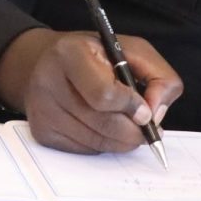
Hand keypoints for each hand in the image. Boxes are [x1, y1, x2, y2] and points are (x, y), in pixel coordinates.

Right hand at [0, 29, 182, 155]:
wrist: (49, 61)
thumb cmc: (96, 56)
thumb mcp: (133, 51)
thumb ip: (159, 77)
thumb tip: (155, 114)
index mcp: (70, 53)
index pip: (104, 94)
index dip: (131, 106)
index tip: (144, 110)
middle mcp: (48, 80)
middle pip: (103, 124)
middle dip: (133, 131)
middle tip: (144, 128)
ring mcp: (42, 109)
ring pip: (96, 142)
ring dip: (120, 141)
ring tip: (126, 125)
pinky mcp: (42, 131)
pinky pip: (84, 150)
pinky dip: (102, 144)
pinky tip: (102, 127)